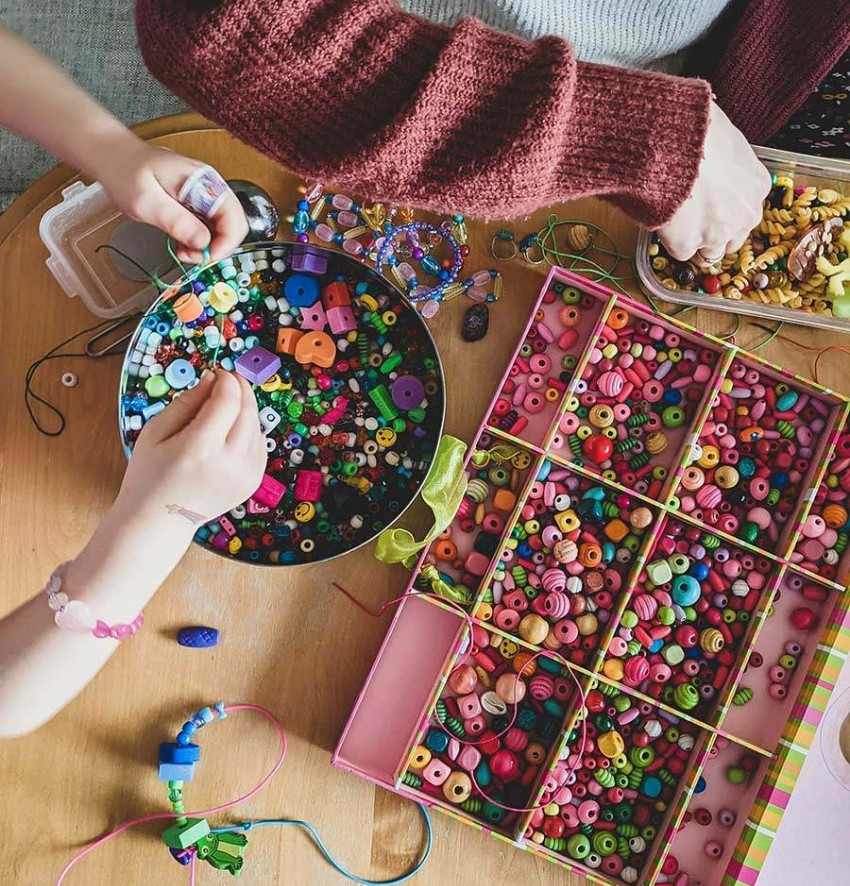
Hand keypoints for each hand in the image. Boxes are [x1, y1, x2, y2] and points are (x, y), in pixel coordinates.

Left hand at [95, 138, 248, 262]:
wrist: (113, 158)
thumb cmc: (125, 173)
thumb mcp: (145, 201)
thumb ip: (175, 221)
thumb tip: (203, 242)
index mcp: (203, 181)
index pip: (233, 216)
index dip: (226, 242)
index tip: (205, 257)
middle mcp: (211, 188)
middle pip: (234, 225)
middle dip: (218, 247)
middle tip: (190, 256)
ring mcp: (206, 197)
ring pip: (223, 230)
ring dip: (207, 247)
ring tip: (182, 252)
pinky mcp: (198, 206)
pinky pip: (209, 229)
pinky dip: (199, 243)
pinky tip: (182, 246)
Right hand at [117, 370, 266, 526]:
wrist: (159, 520)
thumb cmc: (149, 474)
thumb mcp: (156, 432)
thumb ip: (186, 402)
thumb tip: (212, 379)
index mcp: (200, 448)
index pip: (228, 400)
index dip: (227, 380)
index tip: (218, 373)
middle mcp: (229, 462)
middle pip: (248, 410)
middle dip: (240, 389)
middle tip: (228, 380)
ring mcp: (246, 475)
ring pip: (257, 426)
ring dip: (246, 409)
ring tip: (225, 407)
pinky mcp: (253, 483)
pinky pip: (260, 445)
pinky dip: (250, 430)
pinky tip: (232, 430)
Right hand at [656, 101, 770, 264]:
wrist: (674, 143)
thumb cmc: (700, 132)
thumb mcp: (728, 143)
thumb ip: (727, 164)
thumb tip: (713, 164)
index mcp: (757, 186)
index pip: (746, 212)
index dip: (727, 211)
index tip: (712, 207)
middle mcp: (744, 215)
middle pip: (734, 239)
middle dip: (717, 234)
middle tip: (694, 221)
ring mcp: (717, 233)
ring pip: (710, 253)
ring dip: (696, 243)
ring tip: (677, 226)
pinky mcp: (687, 244)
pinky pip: (681, 252)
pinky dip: (672, 242)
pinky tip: (664, 223)